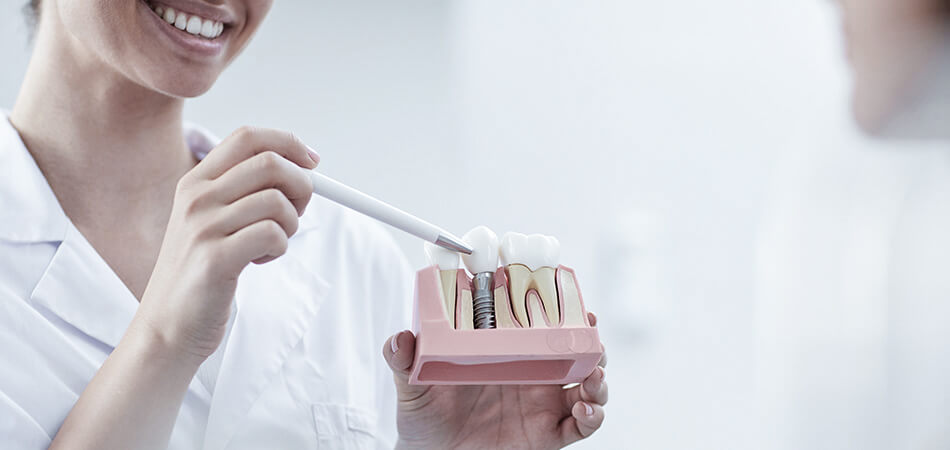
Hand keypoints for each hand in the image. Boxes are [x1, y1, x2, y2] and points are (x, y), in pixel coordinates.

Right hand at [135, 126, 318, 361]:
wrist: (167, 327)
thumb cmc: (200, 274)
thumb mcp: (212, 221)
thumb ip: (244, 192)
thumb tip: (303, 169)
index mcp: (195, 182)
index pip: (248, 137)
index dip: (288, 143)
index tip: (313, 162)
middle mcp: (196, 197)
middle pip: (270, 163)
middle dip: (300, 187)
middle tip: (294, 214)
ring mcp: (202, 226)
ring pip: (277, 201)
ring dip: (289, 225)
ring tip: (269, 245)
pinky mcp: (215, 258)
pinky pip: (273, 234)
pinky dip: (280, 248)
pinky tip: (258, 261)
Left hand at [383, 312, 607, 449]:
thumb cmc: (424, 416)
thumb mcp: (412, 384)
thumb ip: (404, 360)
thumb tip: (400, 338)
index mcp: (507, 352)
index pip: (541, 324)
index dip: (561, 308)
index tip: (570, 293)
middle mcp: (532, 374)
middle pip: (575, 350)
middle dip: (591, 339)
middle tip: (591, 331)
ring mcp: (543, 404)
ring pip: (588, 384)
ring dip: (599, 376)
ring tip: (594, 376)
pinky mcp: (548, 435)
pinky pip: (581, 426)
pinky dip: (592, 416)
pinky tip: (584, 409)